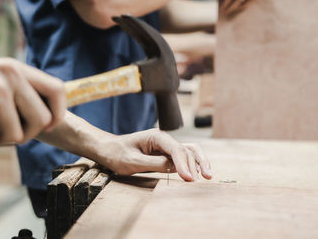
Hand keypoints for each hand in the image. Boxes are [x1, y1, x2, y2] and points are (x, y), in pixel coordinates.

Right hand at [0, 54, 65, 149]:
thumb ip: (16, 89)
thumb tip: (46, 119)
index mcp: (16, 67)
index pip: (57, 90)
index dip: (57, 113)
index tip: (47, 126)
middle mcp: (11, 75)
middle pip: (42, 121)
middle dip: (23, 134)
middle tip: (1, 133)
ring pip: (16, 136)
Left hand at [97, 129, 211, 181]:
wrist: (109, 149)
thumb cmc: (117, 154)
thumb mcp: (132, 161)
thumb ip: (153, 163)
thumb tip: (172, 167)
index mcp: (156, 137)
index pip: (176, 150)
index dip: (184, 164)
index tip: (189, 179)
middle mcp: (164, 140)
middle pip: (187, 149)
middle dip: (197, 164)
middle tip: (204, 179)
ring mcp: (166, 146)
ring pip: (190, 152)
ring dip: (200, 162)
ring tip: (208, 176)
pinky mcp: (166, 154)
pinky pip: (184, 157)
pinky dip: (193, 164)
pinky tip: (199, 173)